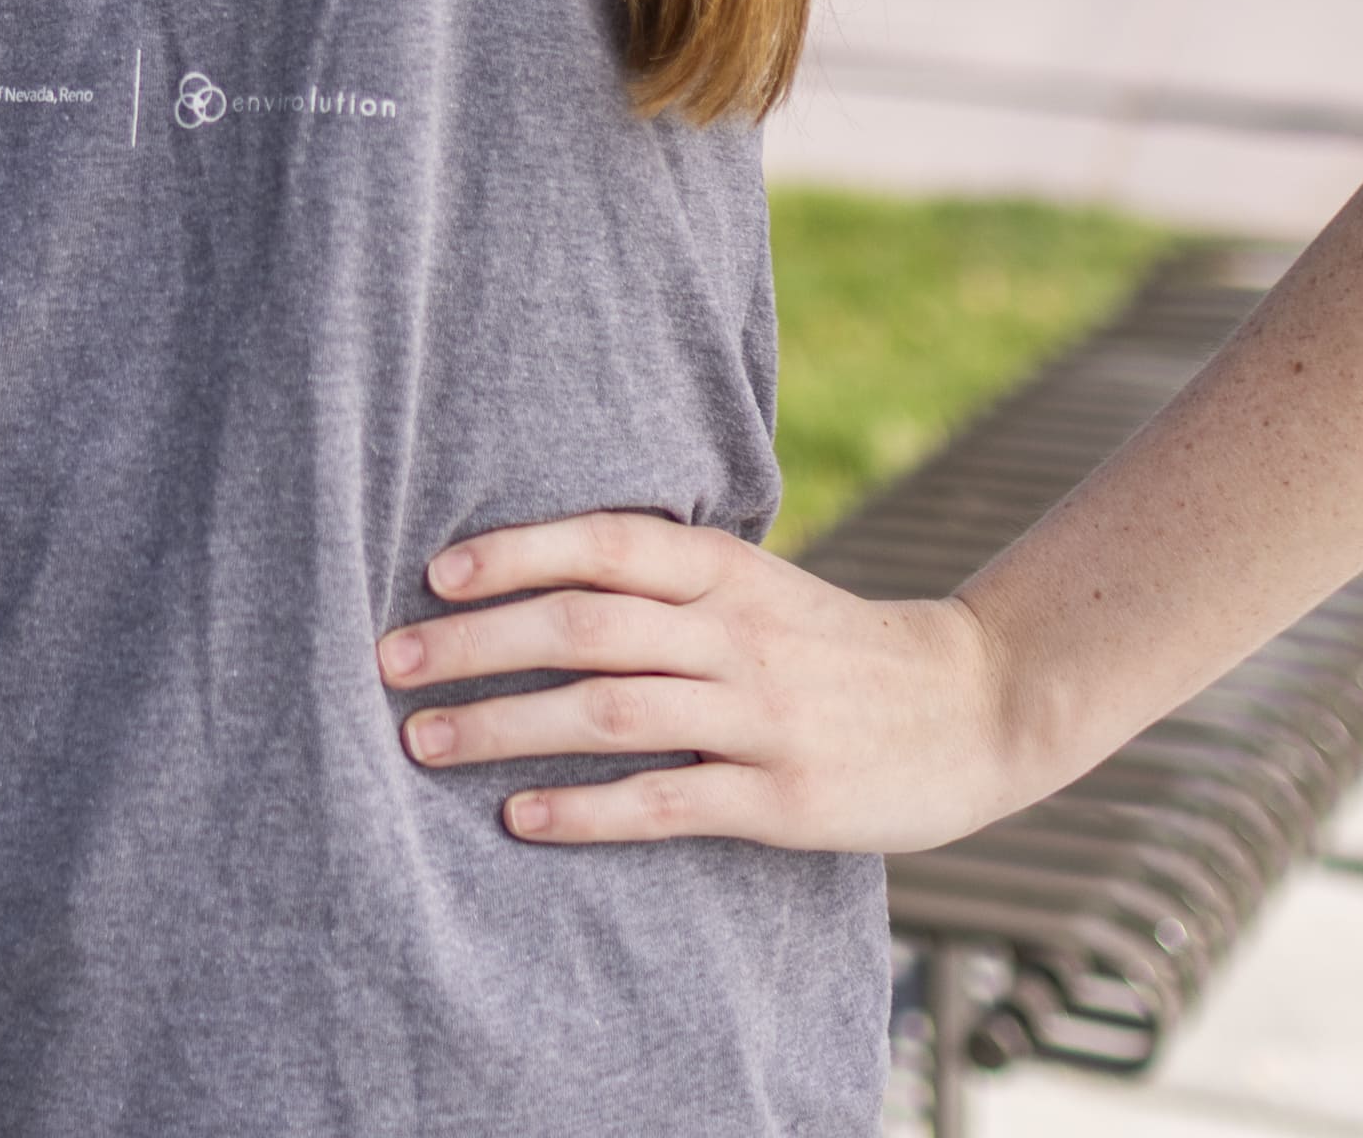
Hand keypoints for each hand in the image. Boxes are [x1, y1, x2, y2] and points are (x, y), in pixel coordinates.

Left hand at [374, 511, 1031, 851]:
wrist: (970, 705)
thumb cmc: (829, 645)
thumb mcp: (754, 583)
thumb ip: (663, 576)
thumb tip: (531, 568)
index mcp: (726, 569)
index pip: (603, 542)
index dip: (514, 553)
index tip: (432, 576)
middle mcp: (735, 633)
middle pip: (584, 626)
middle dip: (477, 643)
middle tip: (392, 662)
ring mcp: (758, 717)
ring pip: (609, 713)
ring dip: (505, 726)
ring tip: (425, 741)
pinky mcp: (780, 797)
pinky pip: (664, 801)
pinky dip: (583, 809)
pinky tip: (519, 818)